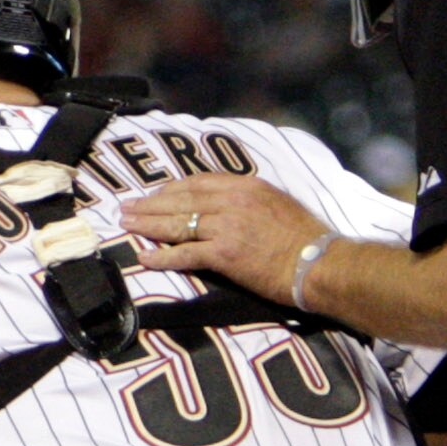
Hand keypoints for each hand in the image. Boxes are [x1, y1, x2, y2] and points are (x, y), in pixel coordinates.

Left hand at [123, 174, 327, 300]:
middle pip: (180, 200)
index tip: (154, 195)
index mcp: (246, 186)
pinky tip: (144, 258)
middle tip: (126, 207)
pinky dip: (161, 256)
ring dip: (147, 225)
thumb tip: (228, 203)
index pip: (197, 182)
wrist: (320, 263)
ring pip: (177, 223)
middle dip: (149, 204)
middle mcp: (232, 201)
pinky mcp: (224, 253)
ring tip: (126, 226)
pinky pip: (184, 253)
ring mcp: (226, 226)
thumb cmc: (307, 238)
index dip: (171, 189)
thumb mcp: (278, 203)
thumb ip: (250, 199)